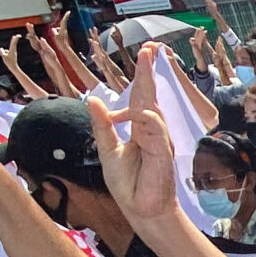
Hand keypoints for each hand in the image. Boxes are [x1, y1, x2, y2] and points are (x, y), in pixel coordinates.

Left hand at [89, 47, 184, 224]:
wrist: (141, 210)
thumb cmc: (128, 184)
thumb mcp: (108, 150)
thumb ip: (102, 126)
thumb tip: (94, 99)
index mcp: (138, 128)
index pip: (140, 96)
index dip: (143, 74)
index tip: (146, 52)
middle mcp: (151, 130)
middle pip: (149, 94)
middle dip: (149, 69)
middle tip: (151, 46)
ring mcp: (158, 139)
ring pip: (151, 106)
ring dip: (148, 81)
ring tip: (146, 57)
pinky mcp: (162, 152)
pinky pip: (154, 128)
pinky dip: (144, 118)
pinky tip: (135, 112)